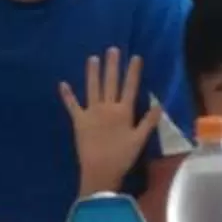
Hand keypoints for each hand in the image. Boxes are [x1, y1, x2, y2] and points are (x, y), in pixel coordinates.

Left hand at [60, 49, 155, 195]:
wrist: (100, 171)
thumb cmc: (122, 157)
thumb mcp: (140, 140)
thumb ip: (149, 122)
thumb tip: (159, 105)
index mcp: (123, 112)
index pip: (130, 87)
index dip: (133, 71)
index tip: (135, 57)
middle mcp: (107, 108)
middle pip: (111, 82)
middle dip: (112, 65)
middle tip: (112, 49)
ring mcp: (91, 113)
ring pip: (92, 88)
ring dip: (92, 73)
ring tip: (93, 58)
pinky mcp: (79, 120)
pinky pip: (72, 105)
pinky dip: (67, 95)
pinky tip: (62, 84)